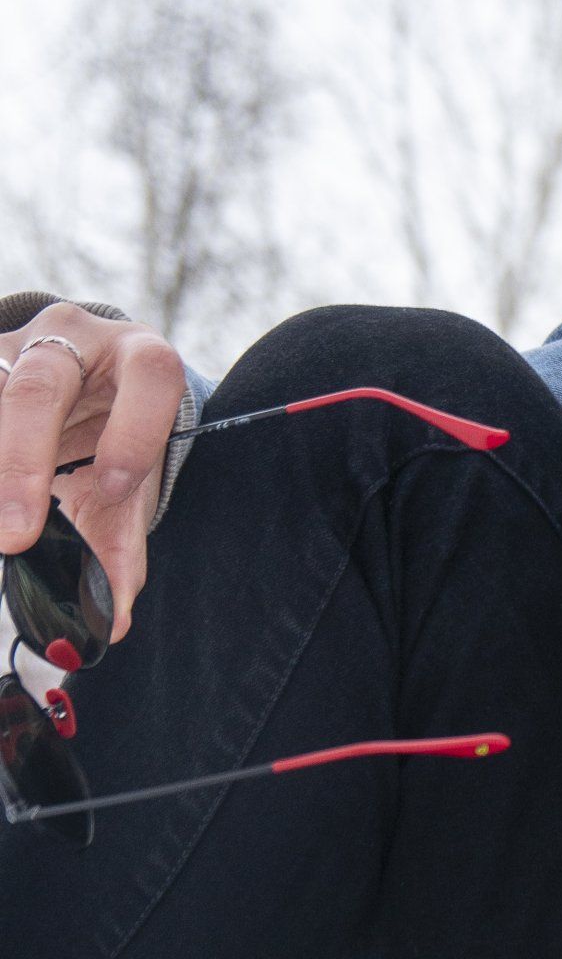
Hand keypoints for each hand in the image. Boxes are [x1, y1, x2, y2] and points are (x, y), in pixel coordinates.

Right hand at [0, 308, 187, 640]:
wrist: (84, 385)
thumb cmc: (115, 437)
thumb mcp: (129, 486)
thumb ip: (121, 548)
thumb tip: (115, 619)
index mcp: (139, 357)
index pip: (150, 376)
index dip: (134, 432)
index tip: (112, 489)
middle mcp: (74, 339)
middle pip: (41, 387)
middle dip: (22, 464)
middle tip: (14, 537)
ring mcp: (14, 345)